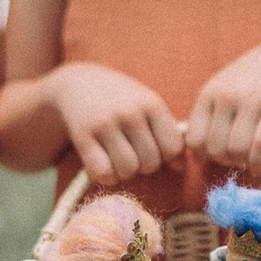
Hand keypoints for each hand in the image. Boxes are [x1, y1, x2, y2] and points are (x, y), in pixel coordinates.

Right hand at [46, 62, 184, 184]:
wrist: (78, 84)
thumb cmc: (121, 101)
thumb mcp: (147, 107)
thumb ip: (167, 134)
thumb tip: (181, 167)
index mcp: (151, 104)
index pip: (173, 148)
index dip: (165, 155)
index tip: (152, 147)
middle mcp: (130, 113)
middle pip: (150, 163)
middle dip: (143, 165)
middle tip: (132, 153)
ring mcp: (105, 125)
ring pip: (128, 170)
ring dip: (124, 172)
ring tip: (118, 158)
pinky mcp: (83, 137)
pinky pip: (103, 173)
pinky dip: (106, 176)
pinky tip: (103, 163)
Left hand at [186, 34, 260, 174]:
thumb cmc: (249, 83)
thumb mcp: (221, 91)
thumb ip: (206, 120)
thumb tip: (195, 159)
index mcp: (208, 94)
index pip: (194, 139)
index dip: (201, 155)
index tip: (213, 157)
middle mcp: (227, 96)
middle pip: (214, 148)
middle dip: (223, 161)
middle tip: (234, 159)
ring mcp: (252, 100)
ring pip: (236, 150)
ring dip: (240, 163)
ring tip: (246, 161)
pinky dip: (258, 164)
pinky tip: (258, 167)